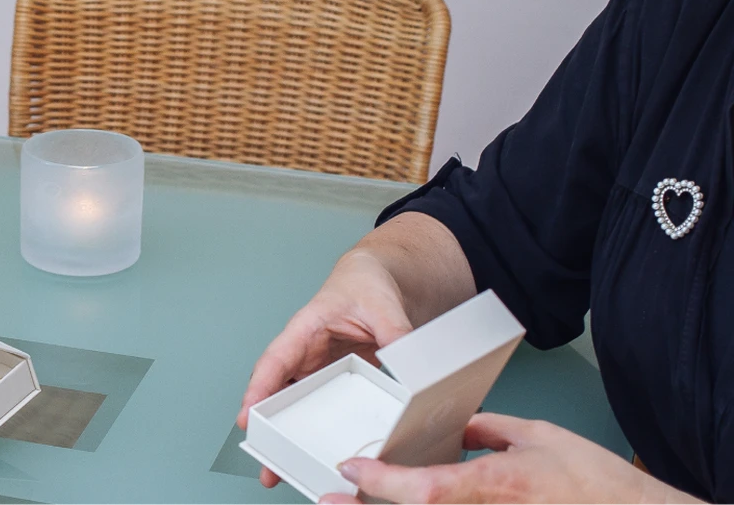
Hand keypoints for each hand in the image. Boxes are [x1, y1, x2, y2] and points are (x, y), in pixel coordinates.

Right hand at [242, 249, 413, 486]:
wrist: (376, 280)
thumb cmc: (365, 284)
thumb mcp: (382, 303)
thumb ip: (395, 332)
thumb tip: (408, 360)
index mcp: (305, 329)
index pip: (275, 361)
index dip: (259, 390)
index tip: (248, 416)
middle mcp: (304, 353)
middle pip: (276, 393)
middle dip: (266, 429)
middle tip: (266, 461)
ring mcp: (316, 369)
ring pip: (292, 405)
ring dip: (286, 436)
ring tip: (283, 469)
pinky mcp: (331, 379)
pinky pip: (318, 406)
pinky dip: (314, 430)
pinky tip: (317, 452)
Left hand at [322, 414, 696, 504]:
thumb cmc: (595, 483)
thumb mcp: (538, 438)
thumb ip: (489, 429)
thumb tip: (458, 427)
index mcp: (493, 486)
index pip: (425, 488)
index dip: (382, 482)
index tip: (352, 470)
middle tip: (329, 501)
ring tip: (356, 503)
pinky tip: (402, 503)